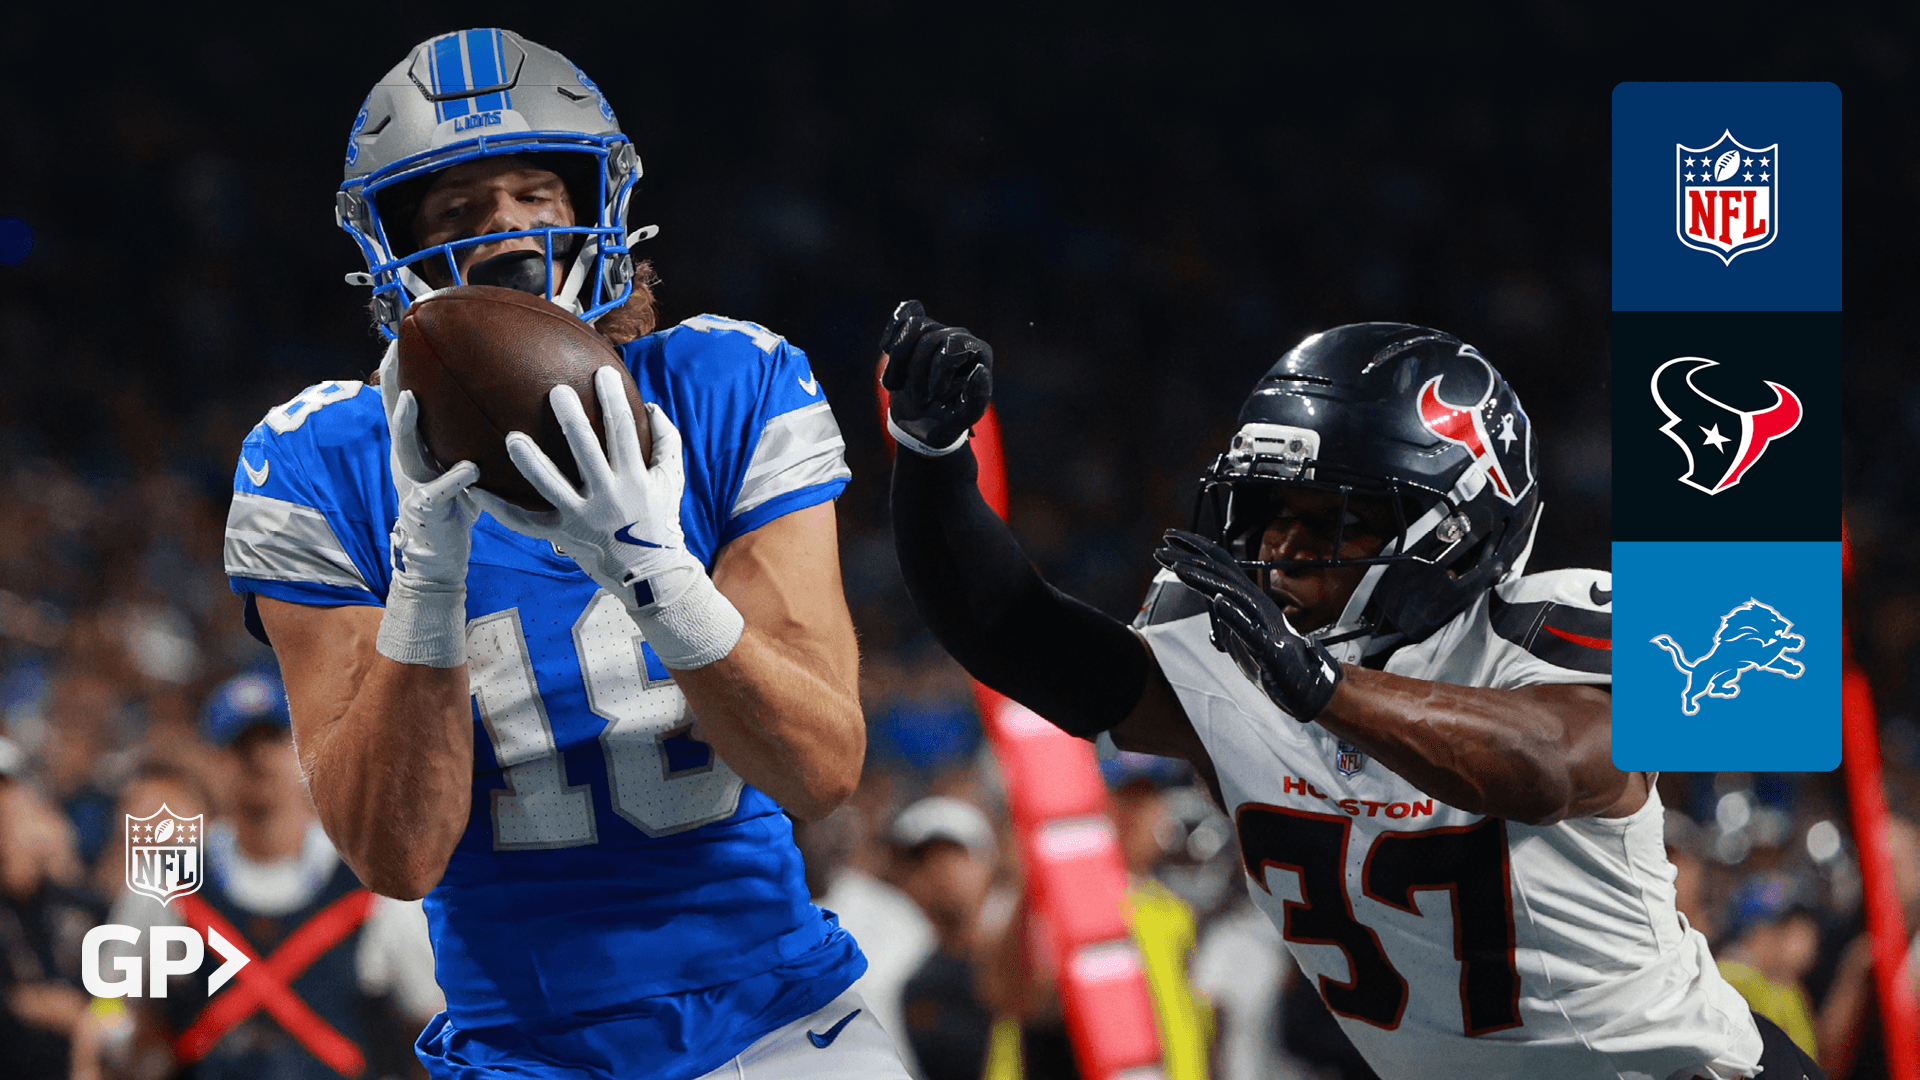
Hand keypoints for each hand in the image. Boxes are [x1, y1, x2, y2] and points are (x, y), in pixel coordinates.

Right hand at [375, 344, 480, 666]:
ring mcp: (413, 482)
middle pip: (392, 413)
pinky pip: (439, 492)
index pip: (403, 396)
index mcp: (418, 444)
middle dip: (390, 381)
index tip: (405, 331)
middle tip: (395, 351)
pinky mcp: (427, 509)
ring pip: (404, 448)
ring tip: (412, 401)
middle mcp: (409, 458)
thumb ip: (475, 432)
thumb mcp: (464, 459)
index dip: (400, 366)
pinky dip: (454, 480)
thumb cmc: (460, 501)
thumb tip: (510, 397)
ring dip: (405, 423)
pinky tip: (470, 470)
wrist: (440, 553)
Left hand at [472, 365, 743, 668]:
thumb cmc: (662, 519)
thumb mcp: (672, 480)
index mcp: (634, 478)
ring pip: (550, 486)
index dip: (614, 400)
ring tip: (512, 438)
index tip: (603, 372)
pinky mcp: (561, 534)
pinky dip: (499, 508)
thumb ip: (665, 441)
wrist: (651, 574)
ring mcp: (581, 517)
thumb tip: (651, 406)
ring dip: (531, 461)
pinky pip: (525, 522)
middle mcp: (607, 496)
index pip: (623, 430)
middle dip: (571, 419)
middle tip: (556, 391)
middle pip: (586, 451)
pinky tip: (475, 490)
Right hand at [880, 299, 992, 455]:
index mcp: (978, 352)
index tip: (935, 395)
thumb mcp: (964, 417)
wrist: (923, 422)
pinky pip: (903, 314)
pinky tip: (887, 350)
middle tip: (919, 400)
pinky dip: (891, 333)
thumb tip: (980, 370)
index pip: (953, 346)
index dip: (938, 370)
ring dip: (898, 359)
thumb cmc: (948, 418)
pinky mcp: (916, 332)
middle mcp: (959, 336)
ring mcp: (937, 330)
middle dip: (917, 373)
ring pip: (912, 325)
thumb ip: (977, 397)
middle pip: (929, 339)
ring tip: (895, 384)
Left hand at [1152, 530, 1342, 721]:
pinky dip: (1235, 614)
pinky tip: (1220, 602)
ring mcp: (1263, 625)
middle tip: (1161, 548)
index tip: (1168, 540)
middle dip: (1189, 558)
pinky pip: (1250, 629)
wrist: (1303, 686)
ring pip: (1231, 594)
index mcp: (1248, 599)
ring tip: (1178, 569)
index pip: (1219, 565)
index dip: (1194, 549)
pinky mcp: (1268, 649)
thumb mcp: (1240, 632)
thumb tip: (1210, 598)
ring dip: (1203, 580)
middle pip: (1221, 572)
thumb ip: (1226, 614)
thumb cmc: (1271, 659)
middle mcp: (1256, 604)